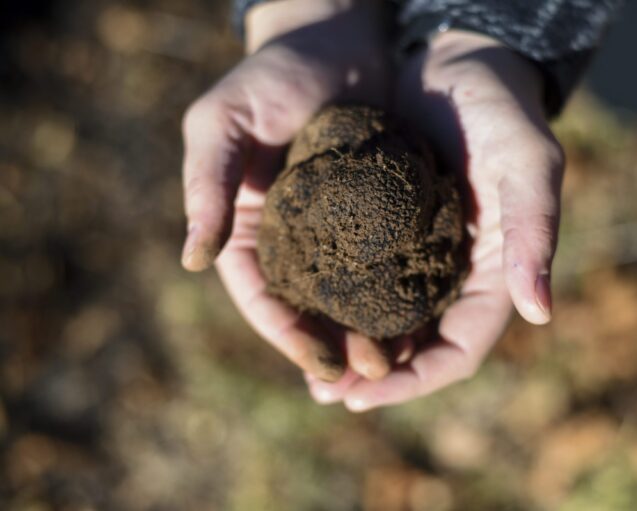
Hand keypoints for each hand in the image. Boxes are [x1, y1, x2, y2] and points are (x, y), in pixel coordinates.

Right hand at [180, 0, 394, 380]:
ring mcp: (336, 232)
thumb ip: (208, 185)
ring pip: (350, 299)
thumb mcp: (223, 121)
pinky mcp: (378, 217)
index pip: (262, 297)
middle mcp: (291, 240)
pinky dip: (398, 296)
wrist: (335, 40)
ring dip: (368, 333)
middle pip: (308, 310)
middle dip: (333, 347)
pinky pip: (386, 266)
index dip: (286, 335)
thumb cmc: (271, 74)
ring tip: (395, 364)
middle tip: (366, 378)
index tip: (319, 365)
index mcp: (248, 228)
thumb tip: (193, 261)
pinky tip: (421, 318)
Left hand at [306, 30, 564, 409]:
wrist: (458, 63)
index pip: (460, 349)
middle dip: (375, 377)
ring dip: (352, 348)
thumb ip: (534, 232)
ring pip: (387, 321)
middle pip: (419, 346)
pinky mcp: (388, 231)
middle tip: (325, 393)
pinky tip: (305, 310)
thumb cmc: (501, 109)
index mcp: (495, 273)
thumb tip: (540, 313)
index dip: (416, 380)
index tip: (363, 397)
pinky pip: (362, 280)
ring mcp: (420, 255)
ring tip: (309, 368)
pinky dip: (338, 303)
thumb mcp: (526, 162)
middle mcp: (456, 275)